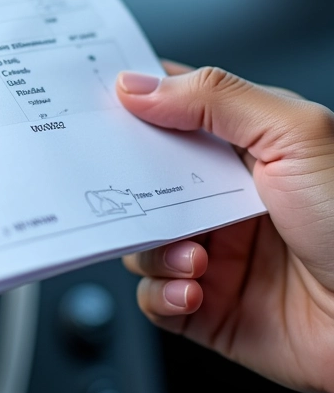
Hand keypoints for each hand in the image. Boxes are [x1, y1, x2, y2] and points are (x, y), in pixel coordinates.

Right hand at [117, 64, 333, 392]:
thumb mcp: (296, 136)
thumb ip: (215, 99)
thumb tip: (139, 85)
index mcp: (243, 149)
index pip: (171, 112)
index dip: (131, 104)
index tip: (96, 102)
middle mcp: (222, 199)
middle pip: (142, 179)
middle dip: (126, 184)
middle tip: (122, 184)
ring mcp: (212, 253)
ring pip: (140, 240)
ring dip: (153, 248)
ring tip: (194, 255)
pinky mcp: (206, 306)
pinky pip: (154, 296)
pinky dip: (162, 293)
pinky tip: (193, 288)